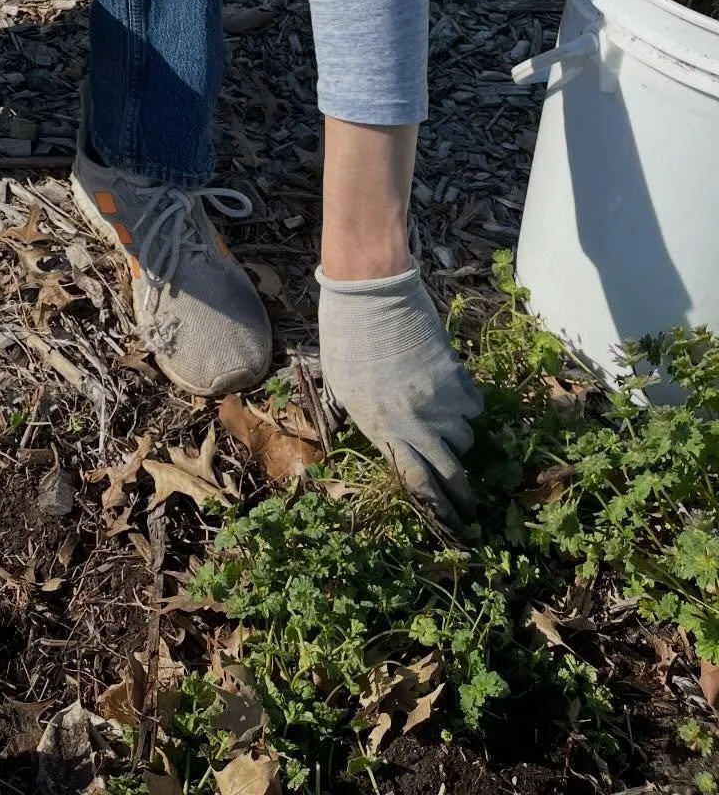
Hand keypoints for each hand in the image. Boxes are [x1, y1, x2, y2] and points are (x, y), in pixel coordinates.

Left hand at [316, 262, 483, 525]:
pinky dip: (468, 406)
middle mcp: (414, 424)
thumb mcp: (346, 389)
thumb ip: (371, 420)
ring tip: (451, 431)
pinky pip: (473, 406)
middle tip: (472, 505)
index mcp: (381, 430)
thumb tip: (391, 441)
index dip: (438, 508)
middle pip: (450, 472)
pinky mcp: (455, 377)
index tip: (453, 525)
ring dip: (460, 440)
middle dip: (463, 494)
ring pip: (464, 438)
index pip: (417, 484)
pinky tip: (457, 398)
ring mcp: (438, 401)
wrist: (369, 295)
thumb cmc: (346, 338)